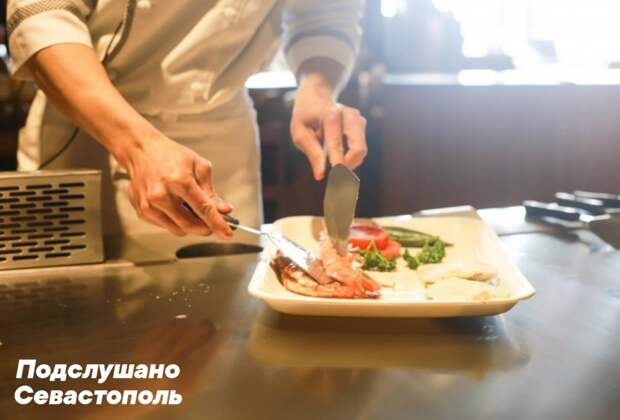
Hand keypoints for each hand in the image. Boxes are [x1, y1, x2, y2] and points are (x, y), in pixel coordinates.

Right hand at [118, 130, 232, 237]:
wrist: (141, 150)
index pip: (203, 209)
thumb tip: (224, 210)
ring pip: (179, 230)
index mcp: (179, 180)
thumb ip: (211, 192)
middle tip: (213, 221)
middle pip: (191, 224)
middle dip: (206, 227)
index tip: (228, 234)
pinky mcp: (142, 212)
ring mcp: (149, 205)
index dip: (218, 224)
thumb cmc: (170, 155)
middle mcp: (161, 195)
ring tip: (191, 209)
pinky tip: (176, 207)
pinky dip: (176, 222)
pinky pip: (166, 227)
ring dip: (191, 226)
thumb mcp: (198, 166)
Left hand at [290, 74, 366, 180]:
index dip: (338, 164)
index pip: (337, 144)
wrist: (317, 94)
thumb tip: (321, 175)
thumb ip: (311, 152)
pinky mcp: (362, 124)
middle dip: (348, 167)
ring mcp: (358, 119)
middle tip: (335, 179)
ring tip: (332, 164)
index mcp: (331, 115)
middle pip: (358, 149)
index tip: (337, 181)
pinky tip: (337, 154)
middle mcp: (349, 115)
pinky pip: (359, 148)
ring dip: (348, 163)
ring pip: (361, 151)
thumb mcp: (299, 132)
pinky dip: (349, 157)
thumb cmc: (305, 116)